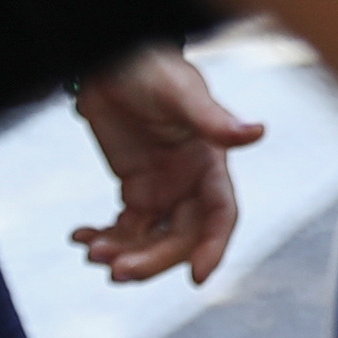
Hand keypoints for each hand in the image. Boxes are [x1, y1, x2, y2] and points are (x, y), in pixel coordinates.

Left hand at [70, 47, 261, 285]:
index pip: (220, 215)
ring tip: (93, 252)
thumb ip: (212, 120)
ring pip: (149, 238)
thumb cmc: (151, 68)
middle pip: (179, 237)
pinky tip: (81, 237)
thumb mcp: (180, 93)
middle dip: (152, 258)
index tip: (197, 277)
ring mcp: (162, 188)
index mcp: (209, 163)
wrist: (109, 59)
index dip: (213, 246)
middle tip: (117, 270)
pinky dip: (103, 237)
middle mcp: (190, 182)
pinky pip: (123, 227)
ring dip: (124, 252)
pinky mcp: (134, 188)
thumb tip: (256, 133)